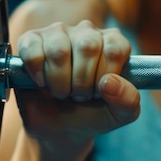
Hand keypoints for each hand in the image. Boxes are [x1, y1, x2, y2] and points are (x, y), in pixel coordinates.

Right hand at [14, 20, 139, 149]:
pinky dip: (37, 73)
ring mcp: (59, 33)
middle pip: (88, 47)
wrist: (62, 128)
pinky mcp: (32, 40)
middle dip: (82, 82)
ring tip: (62, 91)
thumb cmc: (95, 113)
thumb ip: (128, 100)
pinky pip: (33, 49)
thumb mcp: (121, 114)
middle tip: (79, 95)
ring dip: (59, 81)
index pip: (115, 49)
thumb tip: (109, 83)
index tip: (100, 92)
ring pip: (59, 49)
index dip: (105, 76)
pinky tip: (42, 83)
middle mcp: (88, 32)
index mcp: (114, 43)